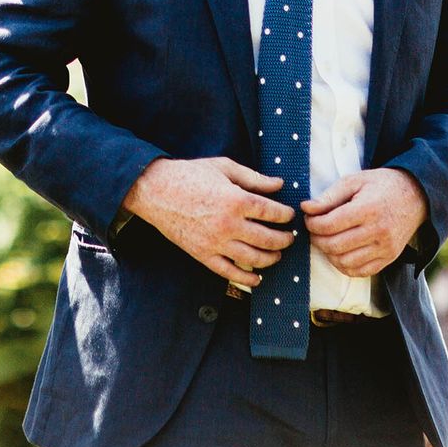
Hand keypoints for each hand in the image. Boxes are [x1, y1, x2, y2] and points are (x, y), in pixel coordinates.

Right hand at [123, 156, 295, 285]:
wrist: (156, 190)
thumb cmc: (191, 174)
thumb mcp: (224, 167)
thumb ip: (254, 177)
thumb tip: (279, 184)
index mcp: (236, 200)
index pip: (272, 213)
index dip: (285, 215)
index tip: (289, 215)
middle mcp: (229, 224)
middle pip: (268, 239)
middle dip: (285, 239)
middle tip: (290, 237)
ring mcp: (216, 243)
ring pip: (254, 259)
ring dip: (271, 258)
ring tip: (277, 254)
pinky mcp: (203, 255)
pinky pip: (230, 273)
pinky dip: (247, 279)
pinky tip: (257, 278)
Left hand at [301, 168, 427, 277]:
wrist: (416, 196)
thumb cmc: (381, 185)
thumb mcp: (354, 181)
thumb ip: (329, 196)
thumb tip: (306, 208)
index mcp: (368, 209)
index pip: (330, 225)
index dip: (312, 223)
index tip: (308, 217)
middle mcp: (378, 232)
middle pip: (335, 245)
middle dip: (316, 239)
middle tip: (313, 230)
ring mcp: (385, 248)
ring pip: (344, 262)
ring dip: (328, 253)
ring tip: (325, 240)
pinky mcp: (389, 259)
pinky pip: (359, 272)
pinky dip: (343, 265)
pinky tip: (339, 252)